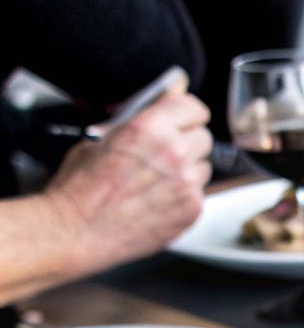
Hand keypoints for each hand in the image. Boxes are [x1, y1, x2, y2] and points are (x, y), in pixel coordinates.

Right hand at [43, 81, 212, 272]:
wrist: (76, 230)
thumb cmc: (79, 187)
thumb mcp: (100, 137)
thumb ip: (139, 117)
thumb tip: (165, 97)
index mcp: (149, 128)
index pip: (194, 107)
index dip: (186, 113)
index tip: (182, 118)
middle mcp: (174, 153)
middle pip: (203, 137)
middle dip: (186, 141)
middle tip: (163, 153)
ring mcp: (186, 183)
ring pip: (204, 166)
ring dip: (188, 169)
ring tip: (157, 180)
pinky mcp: (192, 209)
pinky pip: (200, 193)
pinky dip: (185, 194)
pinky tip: (158, 199)